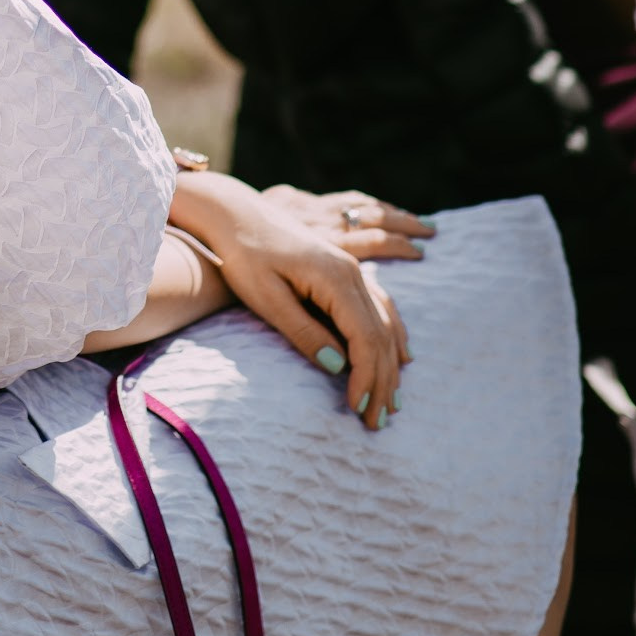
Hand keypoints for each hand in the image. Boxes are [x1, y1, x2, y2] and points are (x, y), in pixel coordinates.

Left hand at [170, 172, 406, 430]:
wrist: (235, 212)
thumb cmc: (244, 254)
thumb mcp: (266, 298)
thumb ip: (303, 332)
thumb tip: (338, 367)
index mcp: (336, 278)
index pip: (365, 339)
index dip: (366, 378)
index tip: (359, 411)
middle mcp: (352, 273)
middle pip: (380, 335)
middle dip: (381, 381)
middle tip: (377, 422)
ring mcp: (351, 269)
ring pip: (385, 323)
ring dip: (390, 365)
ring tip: (391, 402)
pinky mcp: (344, 270)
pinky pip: (381, 307)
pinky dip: (392, 336)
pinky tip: (400, 356)